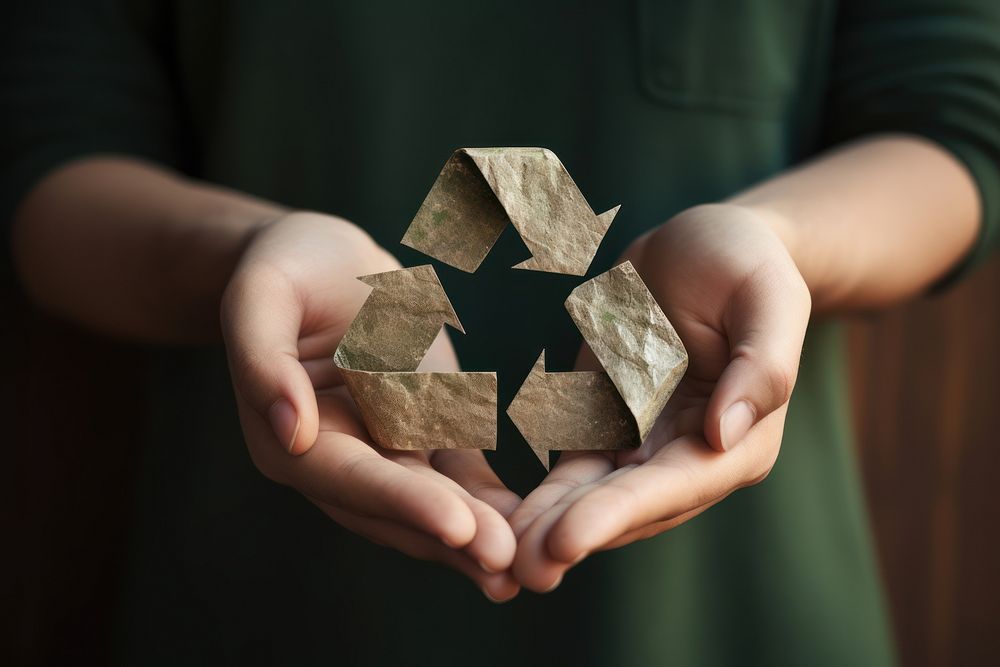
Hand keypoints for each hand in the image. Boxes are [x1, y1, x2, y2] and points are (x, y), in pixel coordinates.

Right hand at [221, 212, 520, 599]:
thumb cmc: (287, 266)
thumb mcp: (261, 294)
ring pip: (434, 502)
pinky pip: (460, 472)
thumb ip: (262, 360)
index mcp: (291, 438)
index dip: (402, 503)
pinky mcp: (423, 433)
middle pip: (397, 507)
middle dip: (450, 537)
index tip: (455, 526)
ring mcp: (384, 451)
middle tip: (506, 562)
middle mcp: (338, 459)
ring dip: (477, 535)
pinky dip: (491, 500)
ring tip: (526, 565)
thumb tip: (291, 434)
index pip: (350, 478)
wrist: (323, 259)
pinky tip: (533, 523)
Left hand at [507, 204, 811, 590]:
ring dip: (554, 528)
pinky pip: (577, 466)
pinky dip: (547, 495)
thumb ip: (762, 365)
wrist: (703, 246)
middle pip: (631, 504)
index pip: (676, 484)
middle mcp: (694, 453)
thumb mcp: (768, 295)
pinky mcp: (611, 423)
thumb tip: (725, 436)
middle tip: (524, 570)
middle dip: (577, 535)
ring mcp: (650, 443)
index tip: (569, 539)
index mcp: (740, 437)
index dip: (621, 513)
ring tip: (506, 558)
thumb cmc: (746, 262)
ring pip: (597, 495)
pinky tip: (508, 520)